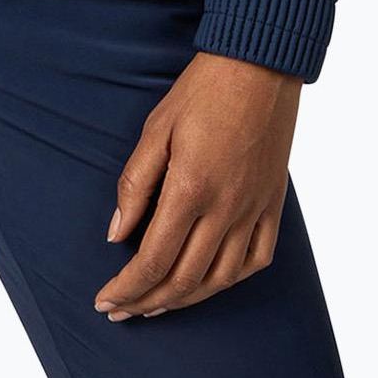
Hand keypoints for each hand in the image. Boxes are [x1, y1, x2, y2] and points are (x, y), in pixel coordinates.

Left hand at [94, 50, 302, 319]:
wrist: (259, 65)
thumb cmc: (202, 90)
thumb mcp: (156, 129)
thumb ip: (135, 185)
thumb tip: (116, 236)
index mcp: (190, 189)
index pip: (153, 260)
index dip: (126, 288)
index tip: (104, 300)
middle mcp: (226, 209)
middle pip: (184, 279)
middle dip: (147, 302)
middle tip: (122, 311)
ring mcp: (254, 209)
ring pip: (220, 279)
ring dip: (186, 299)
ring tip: (157, 305)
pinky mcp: (273, 204)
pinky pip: (257, 259)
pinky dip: (231, 280)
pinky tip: (211, 283)